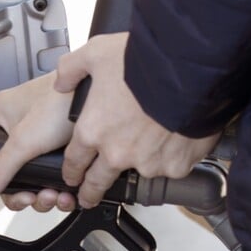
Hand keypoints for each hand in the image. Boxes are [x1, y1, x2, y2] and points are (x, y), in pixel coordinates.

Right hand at [0, 72, 77, 210]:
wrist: (105, 93)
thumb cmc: (63, 100)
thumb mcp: (24, 141)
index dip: (1, 186)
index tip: (19, 195)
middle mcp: (17, 128)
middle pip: (14, 175)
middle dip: (29, 193)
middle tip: (40, 196)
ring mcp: (41, 137)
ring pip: (36, 178)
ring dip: (47, 194)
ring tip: (58, 195)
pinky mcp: (62, 144)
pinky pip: (55, 174)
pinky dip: (62, 188)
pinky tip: (69, 192)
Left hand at [55, 33, 219, 208]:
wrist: (188, 71)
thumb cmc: (144, 62)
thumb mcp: (96, 53)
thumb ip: (72, 69)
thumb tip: (62, 82)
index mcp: (93, 130)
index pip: (74, 161)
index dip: (71, 171)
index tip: (73, 176)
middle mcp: (117, 152)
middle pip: (97, 183)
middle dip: (90, 193)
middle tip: (90, 197)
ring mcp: (147, 163)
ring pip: (139, 172)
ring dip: (140, 163)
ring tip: (150, 146)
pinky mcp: (175, 166)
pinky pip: (171, 167)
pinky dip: (172, 157)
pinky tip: (175, 138)